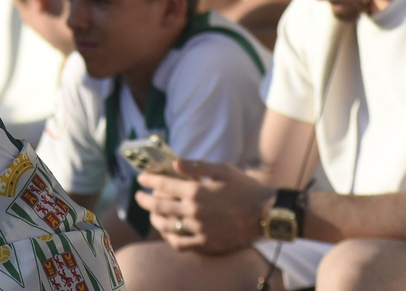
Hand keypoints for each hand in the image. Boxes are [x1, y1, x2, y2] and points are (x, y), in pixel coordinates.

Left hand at [135, 160, 272, 253]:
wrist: (266, 214)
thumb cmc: (245, 188)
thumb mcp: (222, 170)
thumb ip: (196, 165)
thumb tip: (174, 163)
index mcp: (196, 191)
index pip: (163, 184)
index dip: (149, 180)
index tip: (141, 178)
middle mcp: (195, 211)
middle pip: (160, 206)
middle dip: (145, 200)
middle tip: (139, 196)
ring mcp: (200, 229)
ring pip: (167, 225)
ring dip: (154, 218)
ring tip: (151, 213)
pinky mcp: (207, 243)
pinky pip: (181, 243)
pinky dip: (169, 237)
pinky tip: (167, 231)